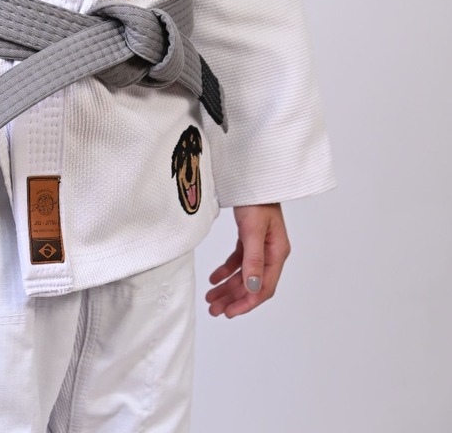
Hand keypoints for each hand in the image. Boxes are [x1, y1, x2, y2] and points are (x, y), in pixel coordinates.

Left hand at [205, 203, 289, 318]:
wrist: (253, 176)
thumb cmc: (257, 199)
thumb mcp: (253, 230)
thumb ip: (253, 259)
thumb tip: (252, 288)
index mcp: (277, 253)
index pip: (263, 287)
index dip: (247, 303)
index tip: (229, 313)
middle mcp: (271, 253)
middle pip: (252, 284)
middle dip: (233, 298)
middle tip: (213, 309)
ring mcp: (261, 246)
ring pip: (244, 275)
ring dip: (228, 287)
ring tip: (211, 299)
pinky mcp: (250, 239)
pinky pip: (238, 261)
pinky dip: (227, 270)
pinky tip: (214, 278)